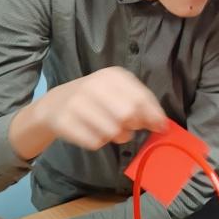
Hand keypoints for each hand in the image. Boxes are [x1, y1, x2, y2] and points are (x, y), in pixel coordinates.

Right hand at [9, 67, 166, 158]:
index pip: (141, 98)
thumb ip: (142, 106)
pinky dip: (100, 142)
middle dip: (134, 126)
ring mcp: (77, 103)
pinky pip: (95, 142)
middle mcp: (94, 85)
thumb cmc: (95, 100)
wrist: (55, 105)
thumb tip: (163, 125)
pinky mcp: (65, 122)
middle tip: (130, 127)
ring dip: (117, 137)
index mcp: (112, 76)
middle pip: (128, 115)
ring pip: (112, 131)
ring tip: (111, 131)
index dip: (154, 116)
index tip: (160, 127)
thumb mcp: (118, 94)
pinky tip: (94, 133)